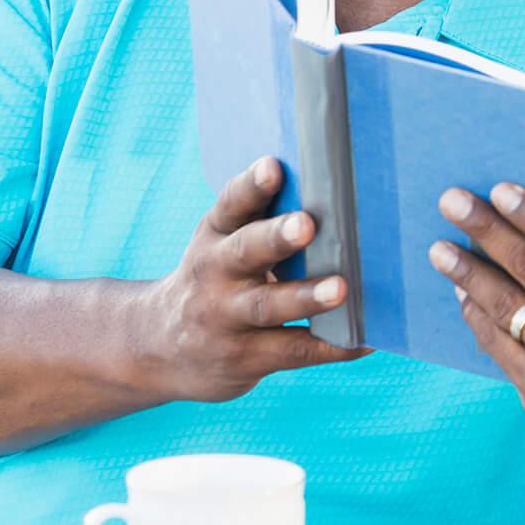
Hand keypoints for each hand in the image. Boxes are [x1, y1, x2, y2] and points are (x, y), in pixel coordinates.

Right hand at [135, 157, 368, 401]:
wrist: (159, 348)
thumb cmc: (214, 281)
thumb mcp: (219, 247)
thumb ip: (260, 223)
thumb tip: (335, 197)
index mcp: (214, 236)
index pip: (230, 205)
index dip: (251, 186)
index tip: (273, 167)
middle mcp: (215, 273)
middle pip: (246, 251)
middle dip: (276, 237)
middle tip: (306, 224)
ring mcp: (227, 318)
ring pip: (269, 306)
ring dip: (306, 297)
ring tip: (341, 288)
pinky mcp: (245, 357)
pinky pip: (292, 350)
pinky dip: (332, 346)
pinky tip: (364, 340)